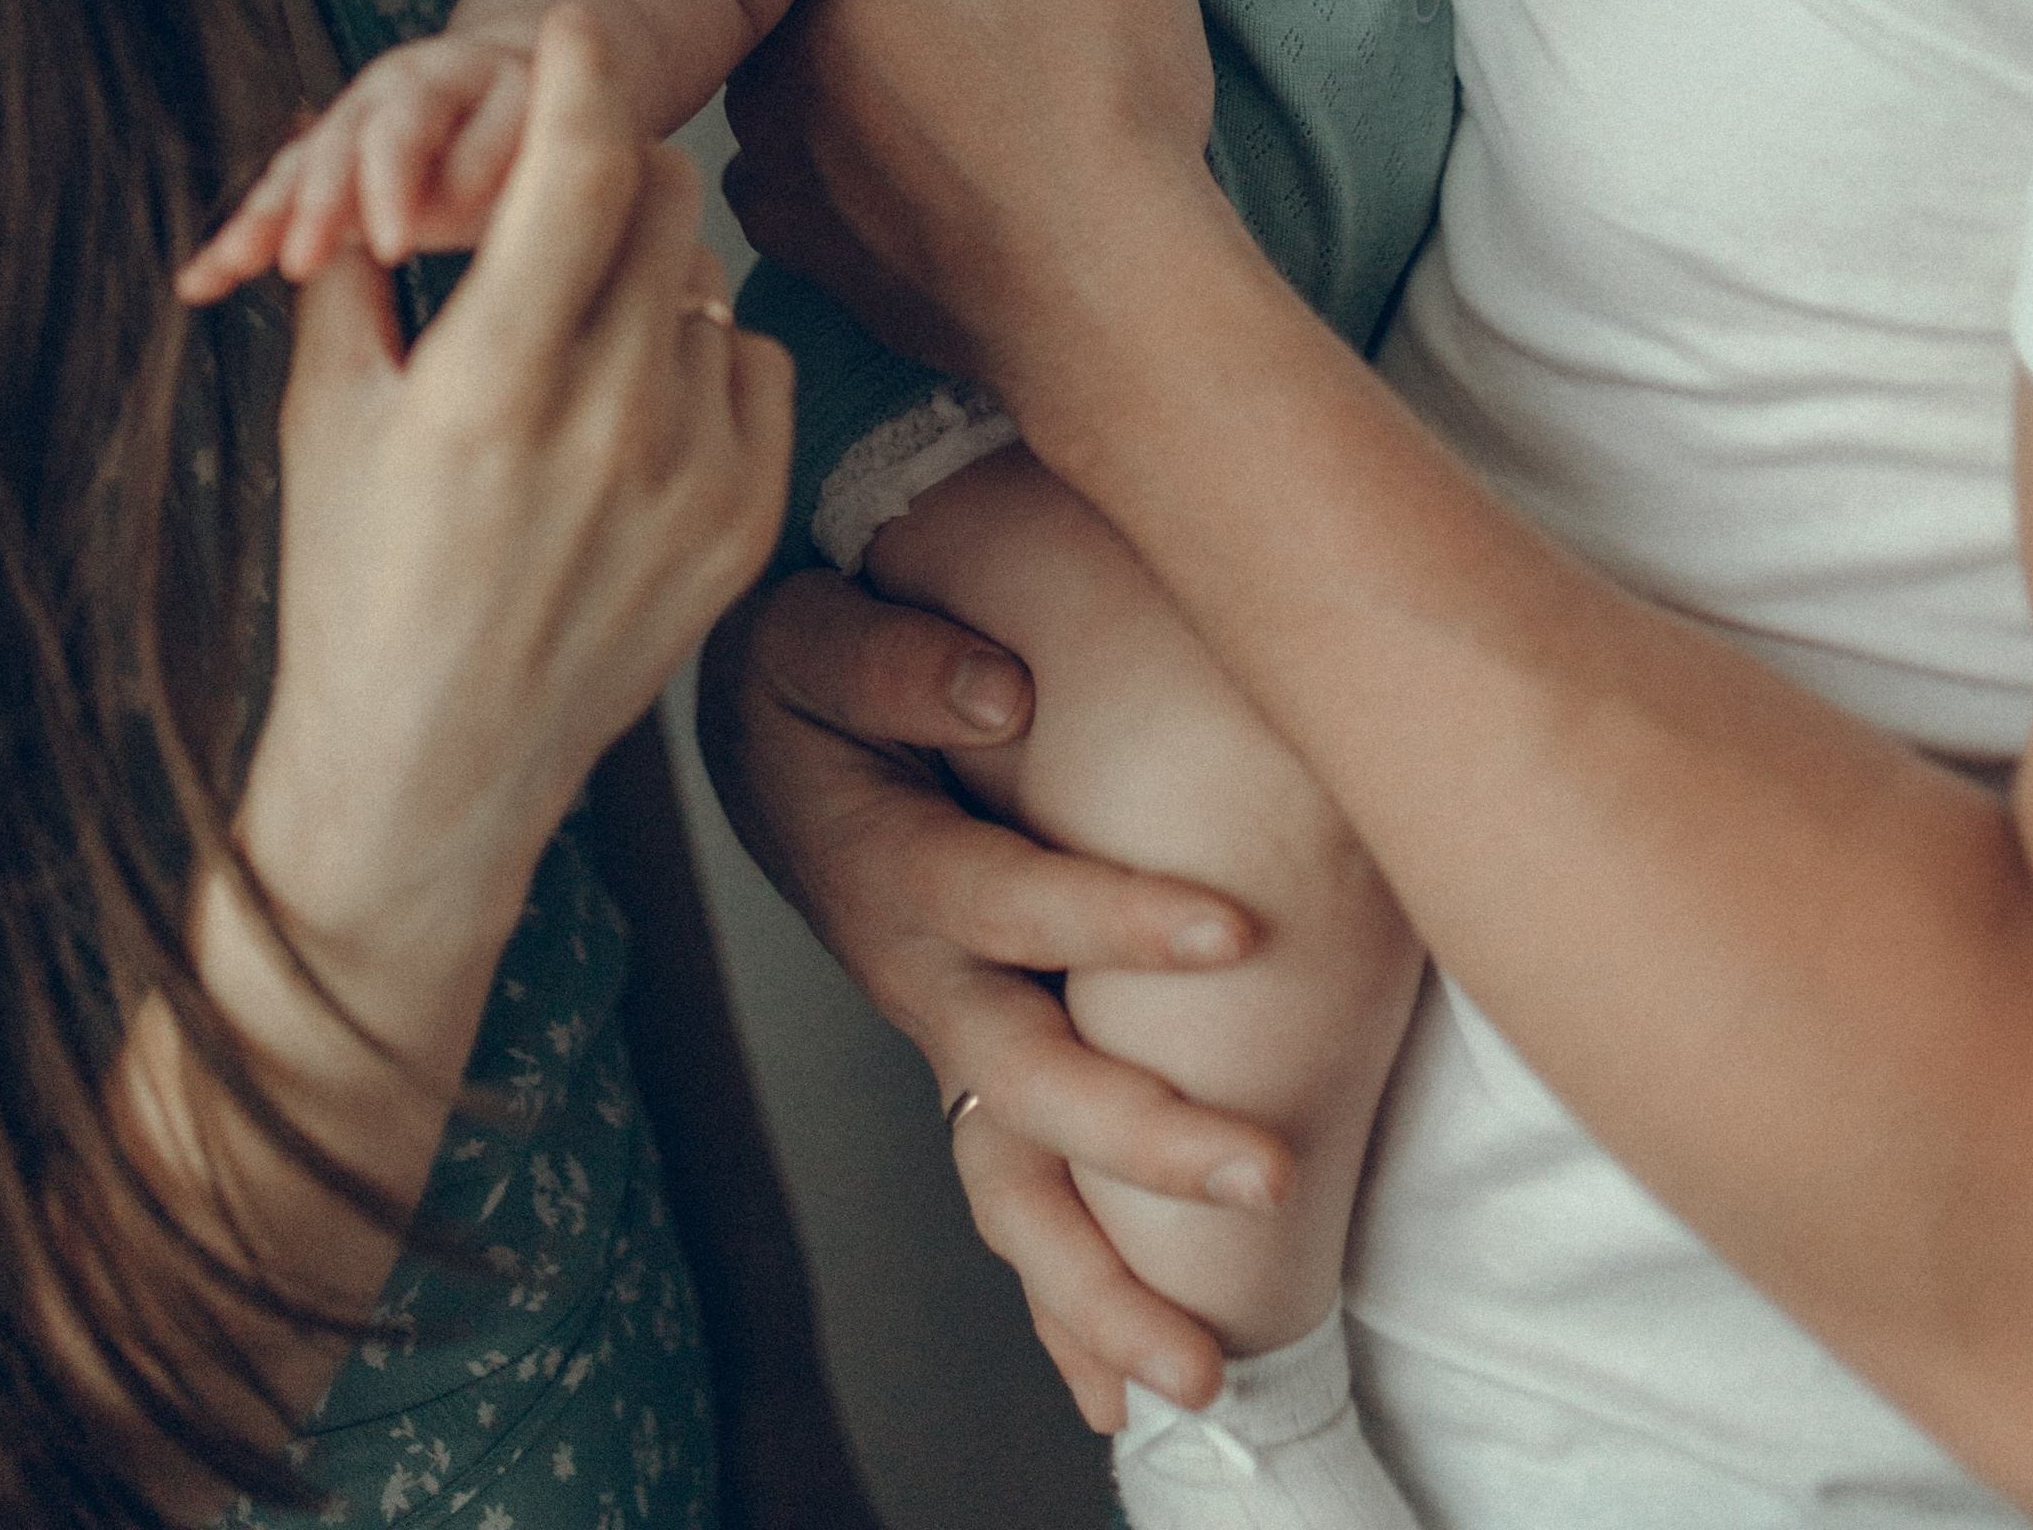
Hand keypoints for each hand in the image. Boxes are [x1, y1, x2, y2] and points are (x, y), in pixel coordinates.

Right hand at [238, 10, 792, 973]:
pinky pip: (750, 361)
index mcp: (491, 389)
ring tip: (570, 344)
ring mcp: (693, 481)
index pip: (578, 169)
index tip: (575, 30)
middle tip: (558, 193)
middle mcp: (609, 428)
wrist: (430, 772)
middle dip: (608, 165)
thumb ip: (356, 258)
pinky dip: (696, 359)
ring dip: (640, 273)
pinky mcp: (746, 526)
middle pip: (661, 196)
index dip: (582, 72)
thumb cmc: (357, 582)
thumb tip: (363, 124)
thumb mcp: (330, 411)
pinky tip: (628, 411)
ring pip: (701, 277)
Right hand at [698, 571, 1289, 1430]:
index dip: (1110, 917)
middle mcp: (918, 976)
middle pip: (1021, 1082)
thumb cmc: (814, 675)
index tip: (1236, 930)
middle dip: (1141, 1142)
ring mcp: (946, 1034)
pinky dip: (1062, 1300)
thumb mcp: (817, 640)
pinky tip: (1126, 1392)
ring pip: (1007, 1183)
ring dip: (1097, 1283)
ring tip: (1204, 1376)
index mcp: (886, 866)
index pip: (1006, 898)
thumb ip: (898, 660)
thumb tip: (1008, 694)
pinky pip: (1014, 1197)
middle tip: (1269, 1177)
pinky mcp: (974, 1061)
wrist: (763, 728)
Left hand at [721, 0, 1218, 400]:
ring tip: (954, 78)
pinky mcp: (790, 237)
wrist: (1109, 299)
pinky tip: (922, 159)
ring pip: (798, 65)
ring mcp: (769, 146)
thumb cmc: (1109, 93)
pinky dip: (848, 158)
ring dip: (852, 64)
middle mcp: (772, 37)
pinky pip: (795, 167)